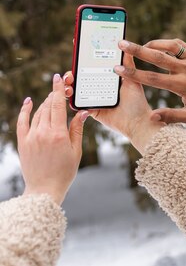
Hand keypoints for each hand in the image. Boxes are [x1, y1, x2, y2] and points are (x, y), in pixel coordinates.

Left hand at [17, 74, 87, 204]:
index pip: (58, 105)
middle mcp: (42, 133)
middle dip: (54, 95)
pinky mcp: (23, 142)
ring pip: (37, 113)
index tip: (59, 77)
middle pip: (48, 106)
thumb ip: (77, 129)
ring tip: (52, 97)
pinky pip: (22, 122)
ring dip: (45, 103)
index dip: (58, 89)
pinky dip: (25, 110)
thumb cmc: (64, 171)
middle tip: (61, 87)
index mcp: (58, 134)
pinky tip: (28, 102)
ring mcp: (31, 137)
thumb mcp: (76, 150)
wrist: (44, 189)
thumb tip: (81, 112)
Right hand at [63, 53, 164, 153]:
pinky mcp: (91, 111)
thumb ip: (128, 64)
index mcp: (108, 78)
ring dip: (68, 85)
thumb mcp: (133, 79)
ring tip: (69, 84)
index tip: (76, 46)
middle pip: (80, 77)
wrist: (138, 122)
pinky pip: (78, 105)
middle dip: (71, 73)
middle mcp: (99, 87)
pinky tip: (70, 95)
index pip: (92, 66)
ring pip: (76, 90)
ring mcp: (94, 99)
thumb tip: (126, 45)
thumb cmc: (137, 101)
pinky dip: (71, 99)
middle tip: (70, 73)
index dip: (83, 58)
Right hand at [114, 39, 185, 123]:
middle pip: (157, 57)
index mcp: (182, 84)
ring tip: (137, 46)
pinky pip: (178, 44)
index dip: (134, 74)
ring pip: (168, 46)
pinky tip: (156, 45)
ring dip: (151, 43)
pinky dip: (165, 43)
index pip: (153, 78)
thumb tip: (151, 117)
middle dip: (137, 50)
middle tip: (120, 44)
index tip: (118, 69)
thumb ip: (172, 117)